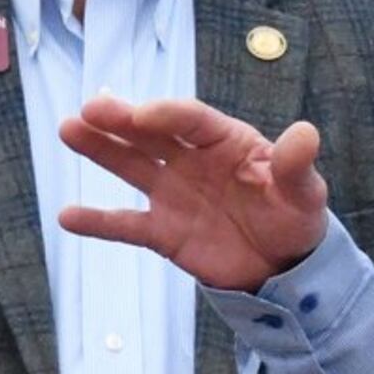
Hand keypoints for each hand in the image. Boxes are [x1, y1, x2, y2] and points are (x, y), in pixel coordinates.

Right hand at [53, 96, 330, 294]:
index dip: (167, 115)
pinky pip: (126, 224)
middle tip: (89, 109)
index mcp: (225, 140)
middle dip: (121, 120)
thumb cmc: (294, 215)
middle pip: (152, 135)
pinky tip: (68, 215)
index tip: (142, 114)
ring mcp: (173, 193)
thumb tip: (306, 133)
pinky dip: (98, 221)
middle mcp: (192, 160)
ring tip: (69, 130)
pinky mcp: (163, 231)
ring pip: (131, 166)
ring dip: (101, 149)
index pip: (192, 121)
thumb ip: (296, 165)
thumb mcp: (304, 192)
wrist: (283, 264)